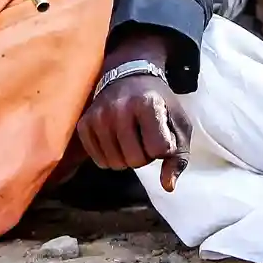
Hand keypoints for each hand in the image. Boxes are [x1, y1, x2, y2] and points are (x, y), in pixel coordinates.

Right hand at [76, 31, 191, 191]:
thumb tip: (168, 186)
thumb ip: (179, 157)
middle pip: (135, 161)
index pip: (158, 150)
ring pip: (116, 164)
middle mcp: (120, 108)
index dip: (163, 148)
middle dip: (144, 156)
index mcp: (148, 104)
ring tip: (131, 138)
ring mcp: (99, 116)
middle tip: (145, 138)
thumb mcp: (179, 124)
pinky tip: (117, 141)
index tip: (162, 135)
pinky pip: (99, 161)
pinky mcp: (84, 123)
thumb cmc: (159, 102)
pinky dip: (111, 157)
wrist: (130, 75)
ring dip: (127, 158)